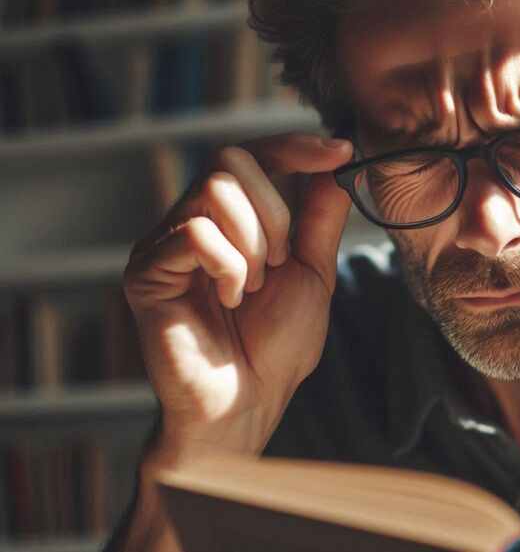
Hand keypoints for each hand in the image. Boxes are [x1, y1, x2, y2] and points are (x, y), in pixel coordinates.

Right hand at [123, 132, 352, 459]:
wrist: (248, 406)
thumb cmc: (276, 348)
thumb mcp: (312, 273)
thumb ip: (319, 220)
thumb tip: (336, 166)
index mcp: (228, 222)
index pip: (252, 155)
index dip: (294, 146)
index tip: (339, 150)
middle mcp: (190, 224)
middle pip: (231, 160)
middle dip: (275, 209)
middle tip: (282, 262)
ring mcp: (163, 246)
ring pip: (214, 191)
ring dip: (256, 241)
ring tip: (254, 287)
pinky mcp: (146, 273)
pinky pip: (194, 235)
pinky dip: (229, 265)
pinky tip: (232, 299)